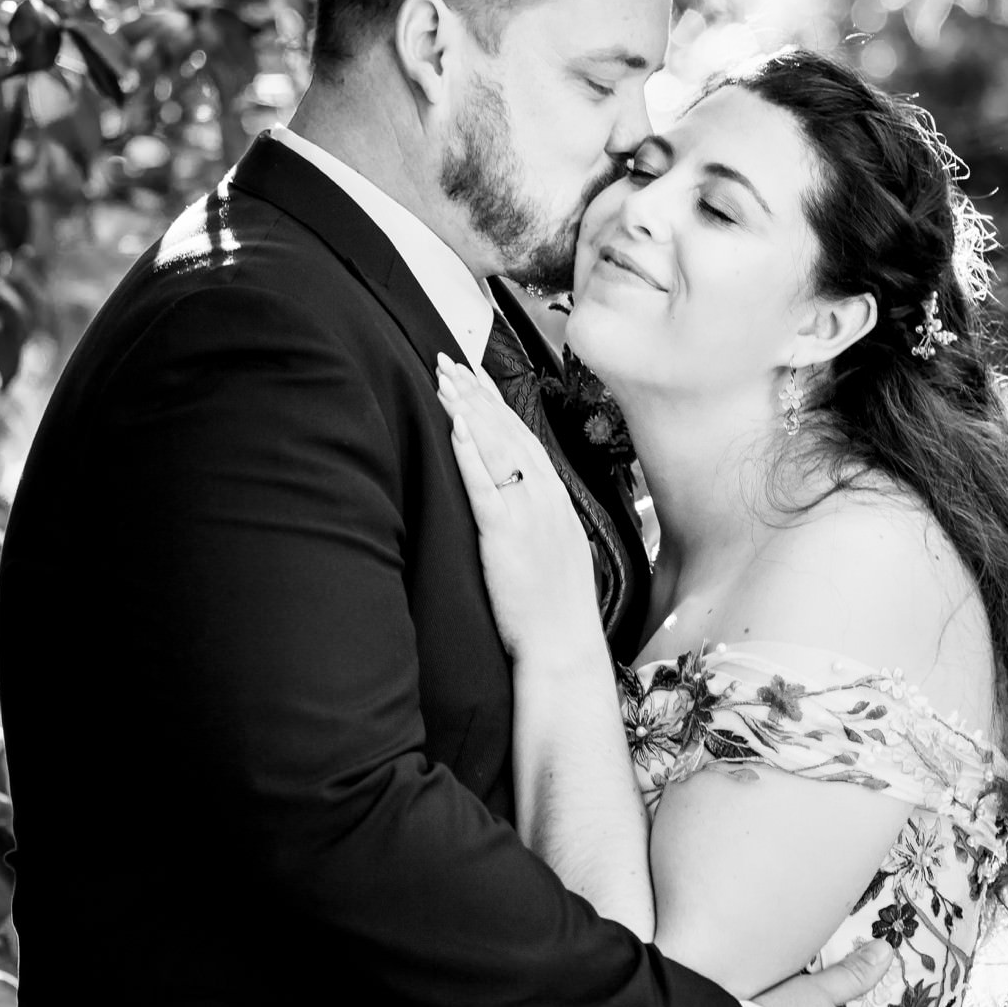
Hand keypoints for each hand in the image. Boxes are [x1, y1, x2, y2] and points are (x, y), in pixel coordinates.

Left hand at [436, 355, 599, 661]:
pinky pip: (485, 485)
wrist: (564, 645)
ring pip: (495, 448)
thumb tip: (517, 501)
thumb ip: (536, 520)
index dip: (494, 403)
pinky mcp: (506, 535)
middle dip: (475, 393)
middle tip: (448, 361)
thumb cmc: (556, 610)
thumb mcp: (555, 551)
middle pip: (506, 431)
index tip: (473, 375)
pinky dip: (470, 452)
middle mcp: (544, 497)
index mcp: (555, 499)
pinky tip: (455, 426)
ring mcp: (527, 514)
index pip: (521, 436)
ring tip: (443, 379)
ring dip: (467, 409)